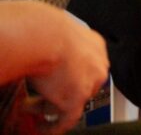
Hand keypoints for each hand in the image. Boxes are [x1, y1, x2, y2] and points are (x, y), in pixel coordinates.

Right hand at [19, 0, 108, 132]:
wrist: (43, 34)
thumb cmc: (43, 28)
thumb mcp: (56, 32)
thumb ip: (54, 41)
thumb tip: (41, 40)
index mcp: (94, 44)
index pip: (86, 65)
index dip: (68, 76)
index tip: (56, 81)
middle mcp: (97, 63)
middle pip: (81, 84)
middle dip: (59, 92)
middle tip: (42, 97)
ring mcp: (90, 82)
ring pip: (71, 101)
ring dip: (50, 107)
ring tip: (31, 108)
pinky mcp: (77, 98)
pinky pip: (67, 119)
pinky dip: (54, 126)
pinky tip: (43, 128)